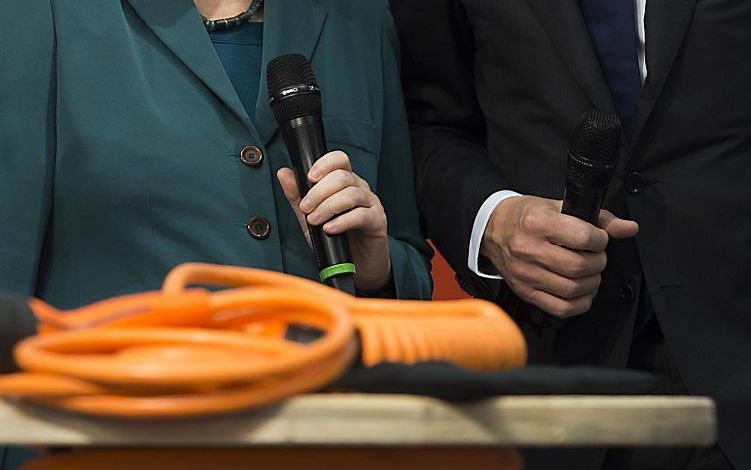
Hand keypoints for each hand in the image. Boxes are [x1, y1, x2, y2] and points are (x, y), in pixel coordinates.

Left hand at [277, 151, 390, 291]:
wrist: (356, 265)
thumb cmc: (335, 238)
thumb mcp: (310, 217)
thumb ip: (297, 196)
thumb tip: (284, 173)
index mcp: (346, 182)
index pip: (339, 160)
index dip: (324, 164)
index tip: (309, 177)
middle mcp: (360, 188)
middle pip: (343, 177)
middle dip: (319, 192)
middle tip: (305, 208)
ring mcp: (371, 204)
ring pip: (351, 194)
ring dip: (328, 206)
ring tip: (315, 220)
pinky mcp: (377, 221)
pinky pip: (361, 215)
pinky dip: (342, 221)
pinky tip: (330, 229)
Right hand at [481, 195, 638, 317]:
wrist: (492, 230)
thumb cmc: (525, 217)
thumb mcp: (558, 206)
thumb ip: (598, 218)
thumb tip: (628, 228)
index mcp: (537, 223)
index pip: (583, 238)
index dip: (600, 240)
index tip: (598, 239)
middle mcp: (528, 249)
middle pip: (579, 267)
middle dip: (598, 262)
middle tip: (594, 256)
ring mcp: (525, 274)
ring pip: (573, 289)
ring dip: (591, 282)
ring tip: (588, 272)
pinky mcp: (525, 292)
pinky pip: (561, 308)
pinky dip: (580, 303)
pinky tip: (581, 291)